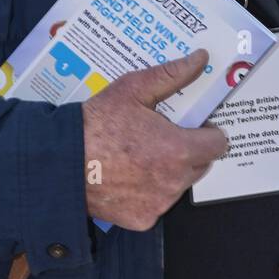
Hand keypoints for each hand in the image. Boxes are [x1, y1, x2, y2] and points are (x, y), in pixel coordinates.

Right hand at [82, 50, 228, 231]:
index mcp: (179, 149)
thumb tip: (199, 59)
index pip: (217, 144)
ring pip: (177, 185)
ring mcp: (159, 204)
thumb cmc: (95, 124)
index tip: (192, 126)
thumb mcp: (132, 89)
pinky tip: (125, 177)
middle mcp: (174, 181)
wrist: (60, 162)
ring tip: (137, 156)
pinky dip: (146, 193)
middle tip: (160, 137)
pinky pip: (155, 204)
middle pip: (200, 166)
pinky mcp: (142, 219)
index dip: (207, 132)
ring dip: (167, 173)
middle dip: (187, 151)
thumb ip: (171, 75)